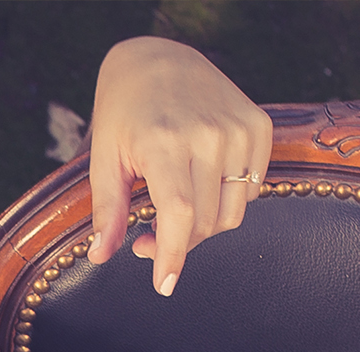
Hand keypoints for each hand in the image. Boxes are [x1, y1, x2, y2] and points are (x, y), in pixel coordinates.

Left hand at [87, 37, 271, 294]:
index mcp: (165, 142)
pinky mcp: (260, 126)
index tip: (164, 285)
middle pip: (204, 221)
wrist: (159, 59)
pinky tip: (199, 186)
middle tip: (144, 242)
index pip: (178, 214)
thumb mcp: (104, 159)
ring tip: (169, 216)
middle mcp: (209, 135)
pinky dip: (226, 201)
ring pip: (231, 212)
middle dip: (175, 245)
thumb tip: (100, 257)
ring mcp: (239, 129)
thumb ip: (107, 210)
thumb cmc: (124, 113)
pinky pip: (250, 189)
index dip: (171, 255)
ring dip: (201, 229)